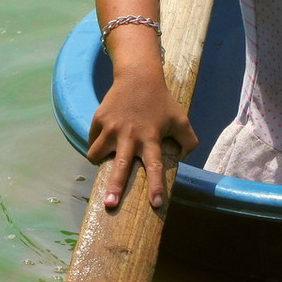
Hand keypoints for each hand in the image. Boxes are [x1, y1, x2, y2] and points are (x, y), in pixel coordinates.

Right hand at [87, 69, 198, 208]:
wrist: (138, 76)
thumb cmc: (161, 101)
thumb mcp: (180, 119)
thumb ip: (188, 140)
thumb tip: (184, 159)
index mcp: (151, 137)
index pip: (156, 166)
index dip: (156, 186)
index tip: (156, 205)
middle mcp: (130, 135)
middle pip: (122, 166)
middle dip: (115, 187)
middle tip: (109, 205)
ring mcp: (111, 127)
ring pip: (97, 154)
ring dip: (100, 161)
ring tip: (104, 161)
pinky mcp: (98, 120)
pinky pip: (93, 141)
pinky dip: (97, 144)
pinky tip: (105, 139)